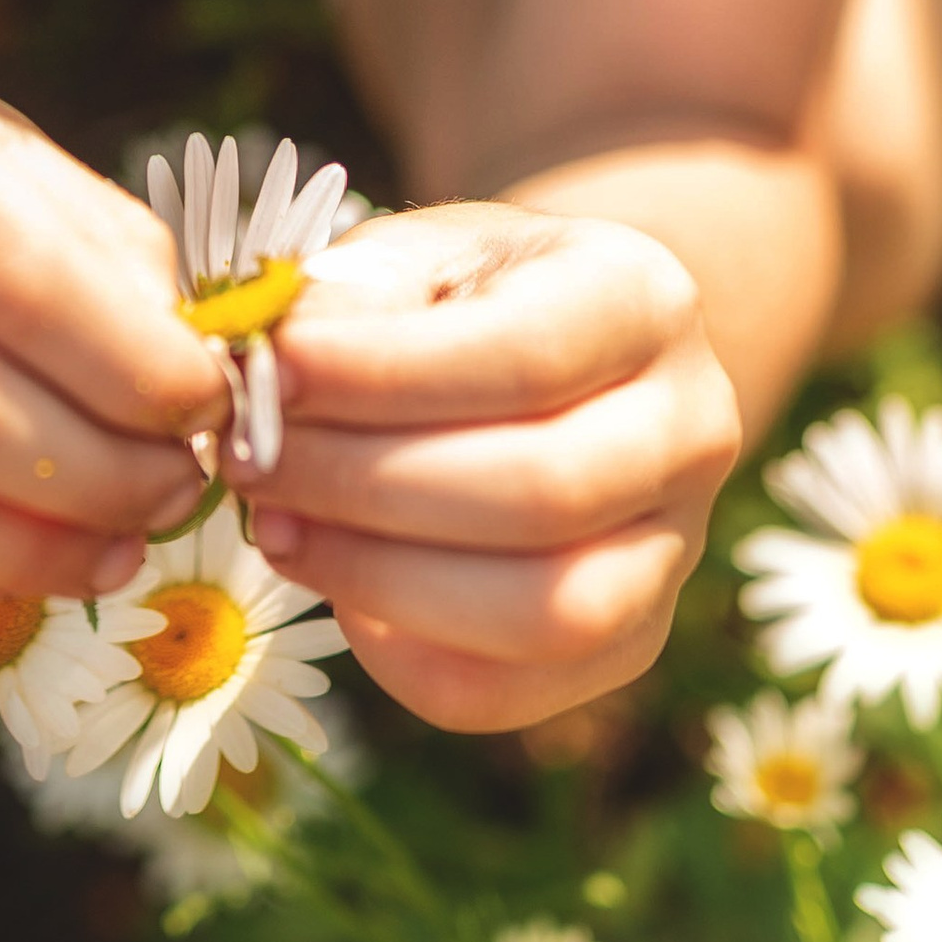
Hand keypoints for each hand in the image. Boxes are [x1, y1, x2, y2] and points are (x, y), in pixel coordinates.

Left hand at [248, 202, 740, 730]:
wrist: (564, 349)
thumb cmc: (471, 293)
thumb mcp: (423, 251)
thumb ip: (355, 300)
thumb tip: (271, 374)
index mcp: (645, 300)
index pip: (523, 356)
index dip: (384, 376)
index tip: (268, 373)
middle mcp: (693, 429)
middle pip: (540, 494)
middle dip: (365, 485)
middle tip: (248, 461)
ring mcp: (672, 549)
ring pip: (546, 610)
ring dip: (381, 578)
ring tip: (276, 528)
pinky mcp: (629, 640)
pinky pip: (517, 690)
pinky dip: (408, 658)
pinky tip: (335, 591)